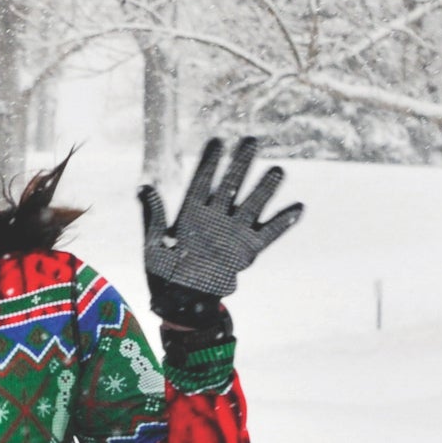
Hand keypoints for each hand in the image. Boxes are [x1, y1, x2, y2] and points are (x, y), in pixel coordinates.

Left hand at [138, 136, 303, 326]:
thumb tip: (143, 187)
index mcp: (191, 213)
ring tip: (278, 171)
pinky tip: (298, 207)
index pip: (202, 182)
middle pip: (231, 185)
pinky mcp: (247, 251)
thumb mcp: (153, 244)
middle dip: (241, 164)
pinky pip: (268, 234)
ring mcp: (233, 233)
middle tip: (252, 140)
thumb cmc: (163, 272)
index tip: (218, 141)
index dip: (210, 163)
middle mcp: (215, 218)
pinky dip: (282, 222)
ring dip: (264, 189)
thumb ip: (153, 216)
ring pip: (252, 205)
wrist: (183, 301)